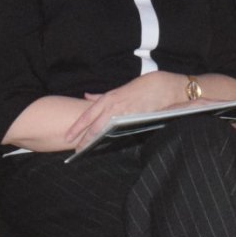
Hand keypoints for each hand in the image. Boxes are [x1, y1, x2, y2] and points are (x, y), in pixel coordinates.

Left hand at [63, 71, 189, 147]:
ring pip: (105, 131)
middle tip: (75, 150)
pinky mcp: (136, 121)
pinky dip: (111, 140)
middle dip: (84, 139)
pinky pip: (120, 133)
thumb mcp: (121, 88)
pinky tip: (107, 146)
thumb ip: (104, 96)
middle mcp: (115, 106)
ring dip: (95, 141)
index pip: (89, 115)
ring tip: (86, 150)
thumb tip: (87, 96)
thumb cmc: (145, 85)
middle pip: (95, 127)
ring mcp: (125, 115)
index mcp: (110, 98)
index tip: (68, 136)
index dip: (77, 127)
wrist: (167, 87)